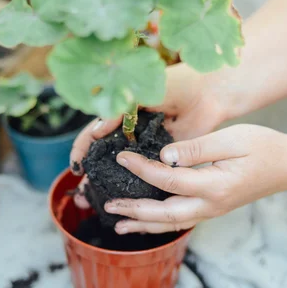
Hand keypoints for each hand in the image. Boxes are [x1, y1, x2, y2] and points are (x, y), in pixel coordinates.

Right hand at [70, 62, 231, 207]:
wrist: (209, 92)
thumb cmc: (175, 85)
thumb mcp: (142, 94)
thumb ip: (119, 110)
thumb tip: (97, 131)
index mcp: (121, 114)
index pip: (94, 134)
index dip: (82, 149)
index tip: (76, 165)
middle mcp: (130, 133)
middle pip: (103, 157)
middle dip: (89, 176)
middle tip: (81, 194)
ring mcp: (146, 148)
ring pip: (121, 171)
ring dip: (107, 186)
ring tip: (94, 202)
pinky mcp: (163, 160)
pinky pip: (145, 176)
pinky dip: (133, 188)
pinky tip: (124, 201)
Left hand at [104, 124, 286, 233]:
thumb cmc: (263, 148)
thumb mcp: (231, 139)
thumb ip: (196, 148)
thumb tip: (163, 156)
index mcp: (213, 186)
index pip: (166, 180)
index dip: (140, 169)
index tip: (121, 157)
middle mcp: (210, 205)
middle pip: (163, 214)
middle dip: (133, 211)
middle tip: (108, 204)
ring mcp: (211, 211)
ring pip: (170, 223)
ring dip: (143, 224)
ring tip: (119, 224)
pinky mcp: (212, 208)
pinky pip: (179, 220)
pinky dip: (159, 222)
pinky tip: (146, 221)